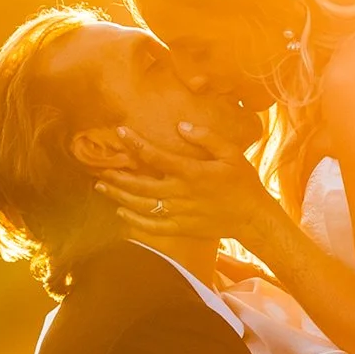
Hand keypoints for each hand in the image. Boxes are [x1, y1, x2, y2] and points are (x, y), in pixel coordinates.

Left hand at [95, 122, 271, 253]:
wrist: (253, 217)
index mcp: (191, 172)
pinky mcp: (181, 228)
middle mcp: (180, 193)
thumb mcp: (231, 153)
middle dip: (117, 176)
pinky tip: (121, 213)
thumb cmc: (244, 182)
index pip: (155, 156)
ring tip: (102, 188)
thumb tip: (180, 126)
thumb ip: (206, 137)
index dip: (135, 143)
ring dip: (118, 196)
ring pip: (141, 205)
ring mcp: (179, 212)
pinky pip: (152, 226)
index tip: (120, 132)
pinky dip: (134, 221)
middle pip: (140, 184)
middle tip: (100, 168)